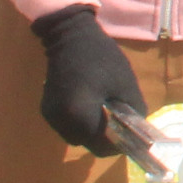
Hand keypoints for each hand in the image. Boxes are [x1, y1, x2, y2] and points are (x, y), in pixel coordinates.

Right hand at [30, 4, 145, 155]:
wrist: (70, 37)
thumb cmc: (102, 58)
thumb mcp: (126, 85)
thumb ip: (134, 112)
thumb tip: (136, 131)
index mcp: (79, 115)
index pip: (102, 146)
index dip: (118, 144)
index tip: (128, 134)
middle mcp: (61, 121)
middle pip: (88, 144)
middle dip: (105, 138)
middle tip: (118, 123)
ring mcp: (51, 116)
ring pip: (77, 136)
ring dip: (92, 131)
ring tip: (104, 113)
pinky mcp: (47, 110)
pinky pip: (68, 126)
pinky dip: (80, 123)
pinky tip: (89, 106)